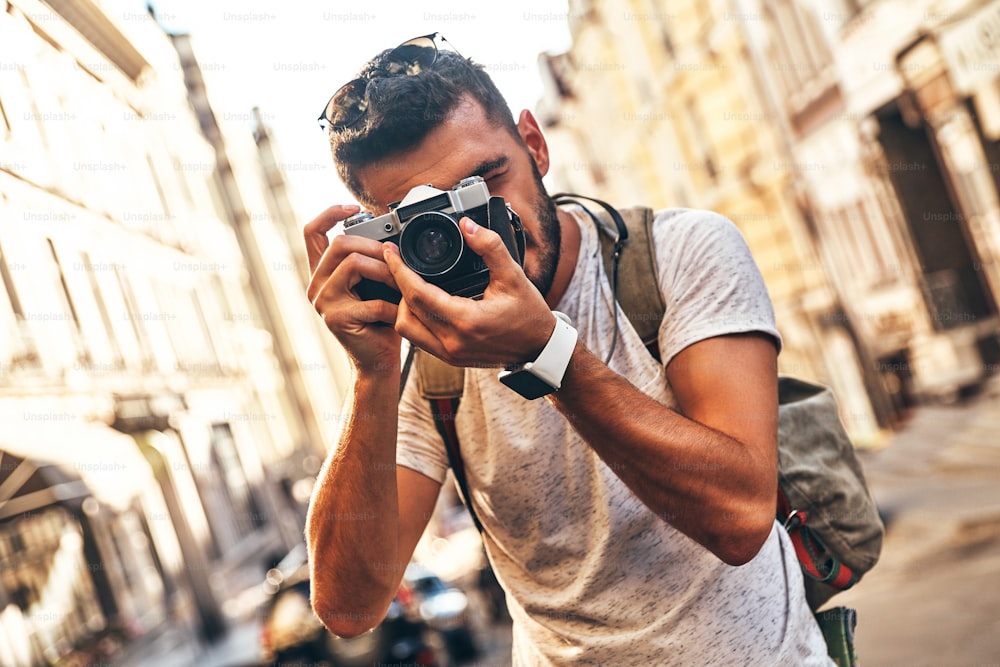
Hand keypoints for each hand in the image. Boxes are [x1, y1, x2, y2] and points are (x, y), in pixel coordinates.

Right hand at [304, 205, 401, 374]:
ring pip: (353, 264)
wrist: (377, 360)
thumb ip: (372, 261)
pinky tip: (400, 313)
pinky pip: (370, 301)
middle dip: (374, 246)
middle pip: (339, 243)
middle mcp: (316, 284)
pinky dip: (393, 306)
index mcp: (323, 272)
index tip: (354, 207)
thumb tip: (391, 239)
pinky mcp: (335, 319)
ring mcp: (322, 301)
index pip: (312, 232)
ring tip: (401, 285)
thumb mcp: (375, 284)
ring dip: (385, 272)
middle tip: (395, 259)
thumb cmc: (380, 321)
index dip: (329, 213)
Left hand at [384, 217, 555, 367]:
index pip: (418, 294)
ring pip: (407, 329)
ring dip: (403, 305)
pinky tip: (421, 301)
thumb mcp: (513, 275)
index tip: (390, 252)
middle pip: (405, 312)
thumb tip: (467, 226)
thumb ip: (490, 247)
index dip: (399, 270)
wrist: (539, 348)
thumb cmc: (529, 315)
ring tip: (409, 283)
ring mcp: (450, 354)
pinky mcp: (450, 358)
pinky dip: (414, 319)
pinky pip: (419, 339)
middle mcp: (453, 341)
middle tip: (397, 263)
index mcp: (466, 320)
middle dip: (398, 285)